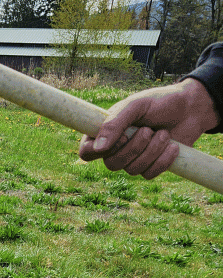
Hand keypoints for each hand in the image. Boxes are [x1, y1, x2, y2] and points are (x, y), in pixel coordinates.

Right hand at [79, 79, 218, 178]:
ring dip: (152, 151)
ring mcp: (132, 159)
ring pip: (132, 170)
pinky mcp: (150, 167)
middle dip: (134, 148)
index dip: (98, 151)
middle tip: (147, 130)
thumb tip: (98, 148)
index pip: (86, 152)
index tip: (120, 137)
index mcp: (104, 132)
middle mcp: (115, 149)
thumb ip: (114, 124)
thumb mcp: (135, 106)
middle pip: (111, 164)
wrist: (191, 109)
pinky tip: (172, 146)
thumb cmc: (160, 102)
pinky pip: (149, 175)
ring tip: (163, 134)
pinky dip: (163, 160)